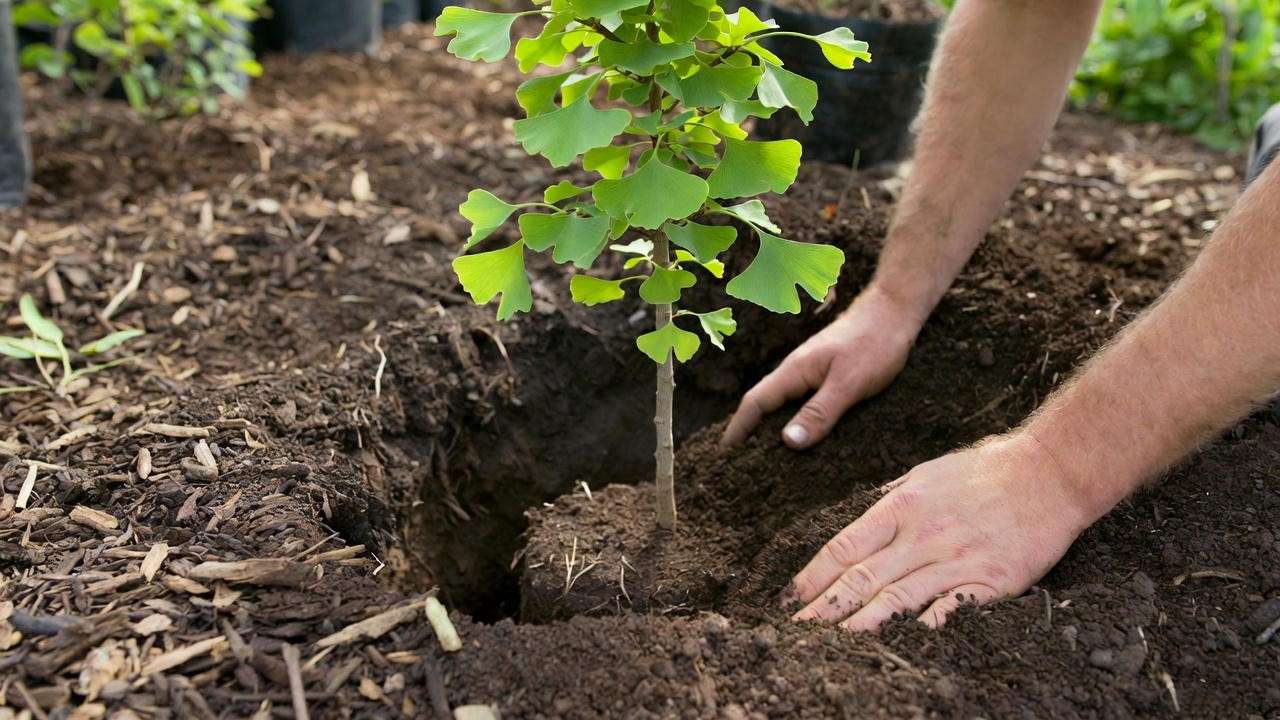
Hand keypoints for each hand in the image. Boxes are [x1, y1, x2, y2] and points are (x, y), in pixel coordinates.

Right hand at [722, 284, 924, 448]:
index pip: (754, 402)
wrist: (895, 311)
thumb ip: (819, 412)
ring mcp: (812, 373)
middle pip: (763, 405)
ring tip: (767, 459)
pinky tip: (803, 437)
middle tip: (740, 466)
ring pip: (784, 405)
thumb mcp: (848, 383)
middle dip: (748, 432)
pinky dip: (795, 421)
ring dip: (771, 428)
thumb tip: (788, 442)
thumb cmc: (874, 343)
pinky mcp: (828, 376)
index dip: (738, 428)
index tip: (724, 455)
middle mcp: (797, 372)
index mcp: (794, 372)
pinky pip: (802, 402)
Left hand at [786, 434, 1096, 630]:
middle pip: (861, 579)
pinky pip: (949, 611)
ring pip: (896, 600)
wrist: (1051, 471)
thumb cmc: (988, 469)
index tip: (789, 598)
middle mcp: (922, 535)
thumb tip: (859, 522)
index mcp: (901, 506)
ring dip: (859, 626)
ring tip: (829, 647)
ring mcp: (956, 560)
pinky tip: (899, 646)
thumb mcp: (926, 473)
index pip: (844, 547)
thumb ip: (891, 500)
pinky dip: (922, 629)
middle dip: (823, 609)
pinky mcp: (991, 582)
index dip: (813, 576)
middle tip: (794, 633)